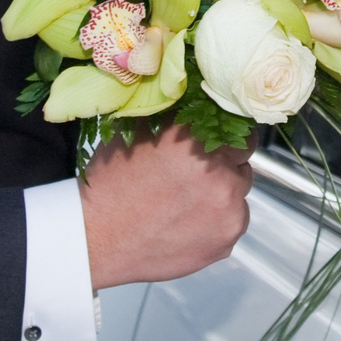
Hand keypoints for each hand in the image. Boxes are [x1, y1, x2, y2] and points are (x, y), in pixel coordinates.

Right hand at [80, 125, 252, 289]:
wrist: (97, 237)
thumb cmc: (111, 185)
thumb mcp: (138, 132)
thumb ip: (176, 117)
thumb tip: (201, 102)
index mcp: (196, 139)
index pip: (239, 127)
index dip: (225, 136)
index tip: (214, 143)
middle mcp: (219, 172)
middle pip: (242, 161)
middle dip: (224, 165)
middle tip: (193, 176)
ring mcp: (228, 209)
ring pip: (239, 193)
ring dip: (222, 193)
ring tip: (186, 202)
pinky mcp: (226, 239)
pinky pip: (233, 221)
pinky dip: (218, 220)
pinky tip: (187, 222)